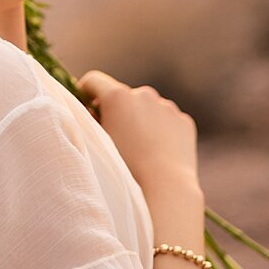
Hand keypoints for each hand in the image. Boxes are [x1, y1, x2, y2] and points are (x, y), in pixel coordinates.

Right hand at [76, 69, 201, 200]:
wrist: (166, 187)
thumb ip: (91, 120)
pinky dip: (161, 131)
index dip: (85, 92)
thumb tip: (94, 111)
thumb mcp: (98, 142)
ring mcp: (167, 106)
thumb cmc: (125, 168)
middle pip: (123, 95)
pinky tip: (158, 154)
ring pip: (147, 108)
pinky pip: (167, 121)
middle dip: (117, 111)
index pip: (94, 81)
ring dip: (140, 120)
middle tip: (114, 137)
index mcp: (118, 96)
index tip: (85, 106)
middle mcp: (144, 94)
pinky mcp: (184, 121)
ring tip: (139, 151)